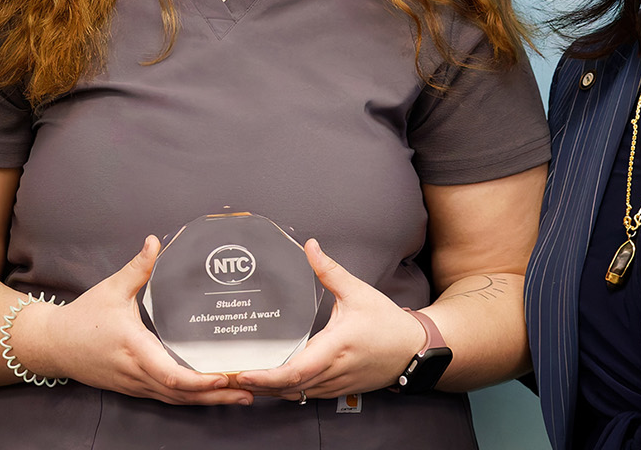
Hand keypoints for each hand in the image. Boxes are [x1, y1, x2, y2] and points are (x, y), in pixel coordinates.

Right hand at [8, 235, 254, 405]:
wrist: (53, 346)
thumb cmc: (82, 318)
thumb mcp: (110, 289)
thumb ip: (137, 268)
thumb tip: (155, 241)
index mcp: (133, 347)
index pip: (170, 374)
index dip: (199, 380)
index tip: (224, 376)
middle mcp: (136, 372)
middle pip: (180, 394)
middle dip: (215, 395)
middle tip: (249, 392)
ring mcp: (135, 384)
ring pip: (175, 401)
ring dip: (208, 401)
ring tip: (241, 397)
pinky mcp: (135, 388)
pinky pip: (166, 399)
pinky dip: (191, 399)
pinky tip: (212, 394)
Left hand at [231, 239, 425, 401]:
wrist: (414, 351)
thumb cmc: (388, 324)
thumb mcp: (358, 292)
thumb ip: (329, 271)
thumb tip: (310, 246)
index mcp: (335, 347)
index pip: (295, 371)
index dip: (266, 377)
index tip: (243, 373)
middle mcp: (333, 371)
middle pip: (288, 388)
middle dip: (256, 386)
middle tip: (226, 377)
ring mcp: (335, 384)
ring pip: (295, 395)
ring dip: (268, 391)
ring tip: (239, 379)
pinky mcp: (337, 389)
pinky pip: (306, 394)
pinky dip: (285, 391)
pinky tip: (268, 382)